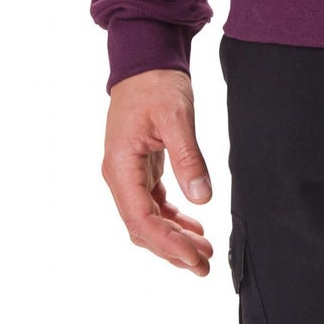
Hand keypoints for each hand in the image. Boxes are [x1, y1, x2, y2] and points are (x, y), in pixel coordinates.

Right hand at [101, 68, 215, 275]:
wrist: (145, 58)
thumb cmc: (156, 83)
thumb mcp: (176, 117)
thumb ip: (187, 158)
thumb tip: (202, 199)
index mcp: (120, 167)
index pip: (140, 220)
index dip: (167, 244)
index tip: (194, 258)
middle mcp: (119, 175)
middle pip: (142, 227)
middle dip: (172, 249)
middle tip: (204, 264)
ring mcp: (128, 172)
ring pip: (147, 218)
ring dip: (173, 237)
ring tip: (204, 251)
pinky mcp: (140, 166)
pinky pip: (153, 202)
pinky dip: (171, 218)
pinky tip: (193, 224)